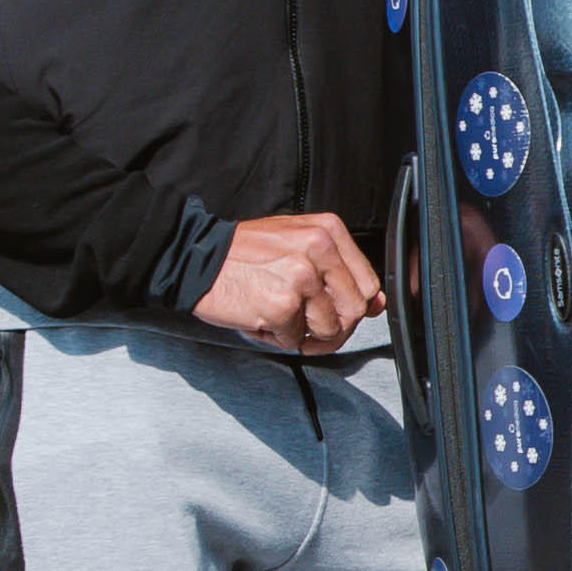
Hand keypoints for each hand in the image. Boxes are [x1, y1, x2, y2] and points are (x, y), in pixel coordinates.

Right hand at [194, 211, 380, 353]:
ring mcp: (302, 277)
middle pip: (354, 310)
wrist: (195, 258)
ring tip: (278, 316)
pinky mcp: (282, 305)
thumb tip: (377, 303)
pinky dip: (278, 338)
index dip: (354, 307)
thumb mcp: (297, 245)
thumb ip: (339, 270)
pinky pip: (296, 339)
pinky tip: (261, 319)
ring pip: (329, 329)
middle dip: (334, 327)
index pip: (368, 284)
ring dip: (304, 334)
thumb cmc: (243, 254)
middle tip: (307, 326)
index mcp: (328, 231)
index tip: (337, 312)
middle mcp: (319, 249)